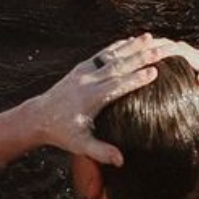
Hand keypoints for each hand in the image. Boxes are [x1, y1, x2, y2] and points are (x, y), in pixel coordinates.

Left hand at [22, 35, 171, 163]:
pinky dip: (118, 46)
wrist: (39, 116)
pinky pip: (103, 54)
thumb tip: (121, 161)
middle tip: (159, 50)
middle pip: (117, 66)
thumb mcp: (80, 145)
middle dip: (139, 57)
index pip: (117, 86)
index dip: (136, 79)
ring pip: (111, 55)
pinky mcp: (82, 67)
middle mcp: (88, 81)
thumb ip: (101, 152)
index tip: (154, 72)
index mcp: (91, 98)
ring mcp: (84, 71)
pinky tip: (132, 40)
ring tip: (150, 37)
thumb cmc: (62, 133)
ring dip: (131, 46)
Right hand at [140, 37, 198, 142]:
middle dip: (168, 54)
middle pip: (179, 50)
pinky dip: (133, 49)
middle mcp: (191, 55)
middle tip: (155, 61)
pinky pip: (145, 46)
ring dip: (145, 49)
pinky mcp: (159, 50)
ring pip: (159, 45)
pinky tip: (117, 56)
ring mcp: (174, 50)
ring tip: (131, 58)